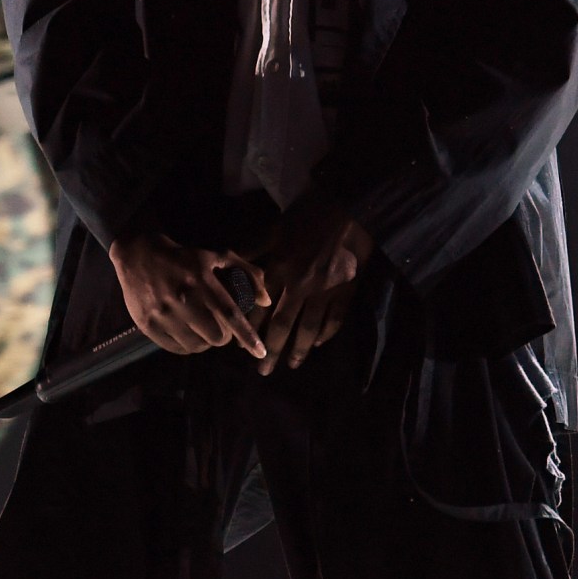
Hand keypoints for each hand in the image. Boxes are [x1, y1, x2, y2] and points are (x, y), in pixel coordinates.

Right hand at [109, 233, 265, 357]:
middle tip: (221, 329)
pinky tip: (188, 334)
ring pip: (196, 345)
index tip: (260, 352)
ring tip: (203, 331)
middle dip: (224, 337)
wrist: (138, 255)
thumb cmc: (183, 257)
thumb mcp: (216, 256)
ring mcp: (162, 313)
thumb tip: (266, 300)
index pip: (229, 313)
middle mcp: (182, 298)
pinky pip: (176, 348)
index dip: (247, 335)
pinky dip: (187, 346)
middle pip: (215, 336)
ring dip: (205, 342)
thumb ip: (246, 273)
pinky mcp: (147, 324)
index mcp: (201, 280)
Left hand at [253, 200, 373, 374]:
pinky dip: (326, 333)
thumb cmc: (308, 214)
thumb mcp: (274, 228)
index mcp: (279, 270)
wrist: (348, 206)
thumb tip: (229, 263)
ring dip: (299, 350)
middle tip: (263, 373)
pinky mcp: (346, 290)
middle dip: (272, 351)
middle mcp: (299, 286)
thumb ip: (253, 251)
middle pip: (283, 326)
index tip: (241, 347)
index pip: (260, 308)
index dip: (250, 328)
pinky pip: (335, 318)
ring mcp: (325, 291)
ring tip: (292, 365)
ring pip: (309, 328)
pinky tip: (318, 343)